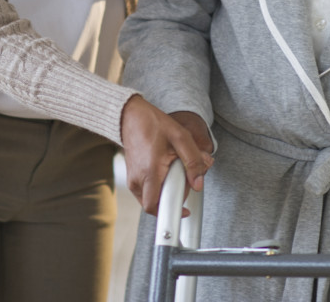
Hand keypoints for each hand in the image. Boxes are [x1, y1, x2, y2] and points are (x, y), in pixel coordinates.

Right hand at [120, 95, 213, 215]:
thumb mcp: (180, 137)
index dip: (172, 212)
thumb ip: (193, 161)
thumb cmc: (153, 124)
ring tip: (172, 171)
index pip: (155, 206)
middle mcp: (137, 180)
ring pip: (152, 199)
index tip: (185, 212)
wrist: (130, 117)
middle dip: (173, 196)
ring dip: (166, 191)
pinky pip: (148, 192)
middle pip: (157, 205)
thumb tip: (198, 184)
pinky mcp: (132, 179)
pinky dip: (159, 186)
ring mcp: (132, 180)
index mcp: (150, 171)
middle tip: (181, 178)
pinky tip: (164, 170)